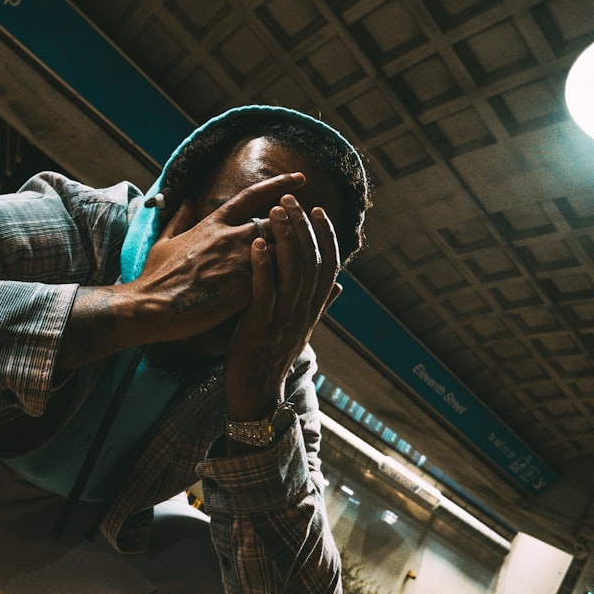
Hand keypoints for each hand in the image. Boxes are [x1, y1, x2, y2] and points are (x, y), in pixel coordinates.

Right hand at [133, 172, 307, 342]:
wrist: (151, 306)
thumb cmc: (156, 278)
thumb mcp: (164, 242)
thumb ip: (179, 219)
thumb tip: (186, 199)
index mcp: (213, 224)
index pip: (252, 196)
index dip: (278, 185)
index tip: (300, 178)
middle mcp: (231, 237)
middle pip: (277, 223)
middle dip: (293, 227)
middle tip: (310, 231)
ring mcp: (239, 261)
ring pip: (282, 251)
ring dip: (294, 258)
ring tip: (308, 267)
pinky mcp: (244, 288)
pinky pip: (276, 280)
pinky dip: (287, 284)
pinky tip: (299, 291)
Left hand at [223, 196, 341, 421]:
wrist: (254, 394)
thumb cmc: (270, 357)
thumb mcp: (297, 329)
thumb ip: (316, 304)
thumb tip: (339, 286)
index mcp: (312, 310)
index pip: (328, 266)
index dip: (326, 236)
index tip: (318, 210)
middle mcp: (303, 313)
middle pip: (311, 261)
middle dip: (302, 227)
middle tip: (292, 198)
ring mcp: (283, 321)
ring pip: (292, 273)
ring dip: (285, 238)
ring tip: (276, 210)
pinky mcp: (259, 329)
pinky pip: (264, 292)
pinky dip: (263, 266)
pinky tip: (256, 242)